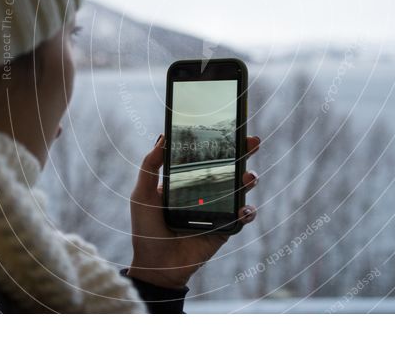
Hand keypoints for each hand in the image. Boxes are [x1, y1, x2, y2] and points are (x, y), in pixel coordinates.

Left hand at [127, 134, 260, 288]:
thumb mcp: (142, 194)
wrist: (155, 266)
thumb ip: (150, 166)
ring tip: (248, 177)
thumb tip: (162, 136)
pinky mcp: (225, 228)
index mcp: (187, 180)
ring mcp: (217, 210)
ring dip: (249, 179)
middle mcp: (205, 192)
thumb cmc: (146, 230)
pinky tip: (243, 208)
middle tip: (252, 141)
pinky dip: (248, 211)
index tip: (231, 126)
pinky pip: (243, 217)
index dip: (220, 142)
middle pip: (229, 167)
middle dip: (244, 153)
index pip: (207, 156)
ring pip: (241, 189)